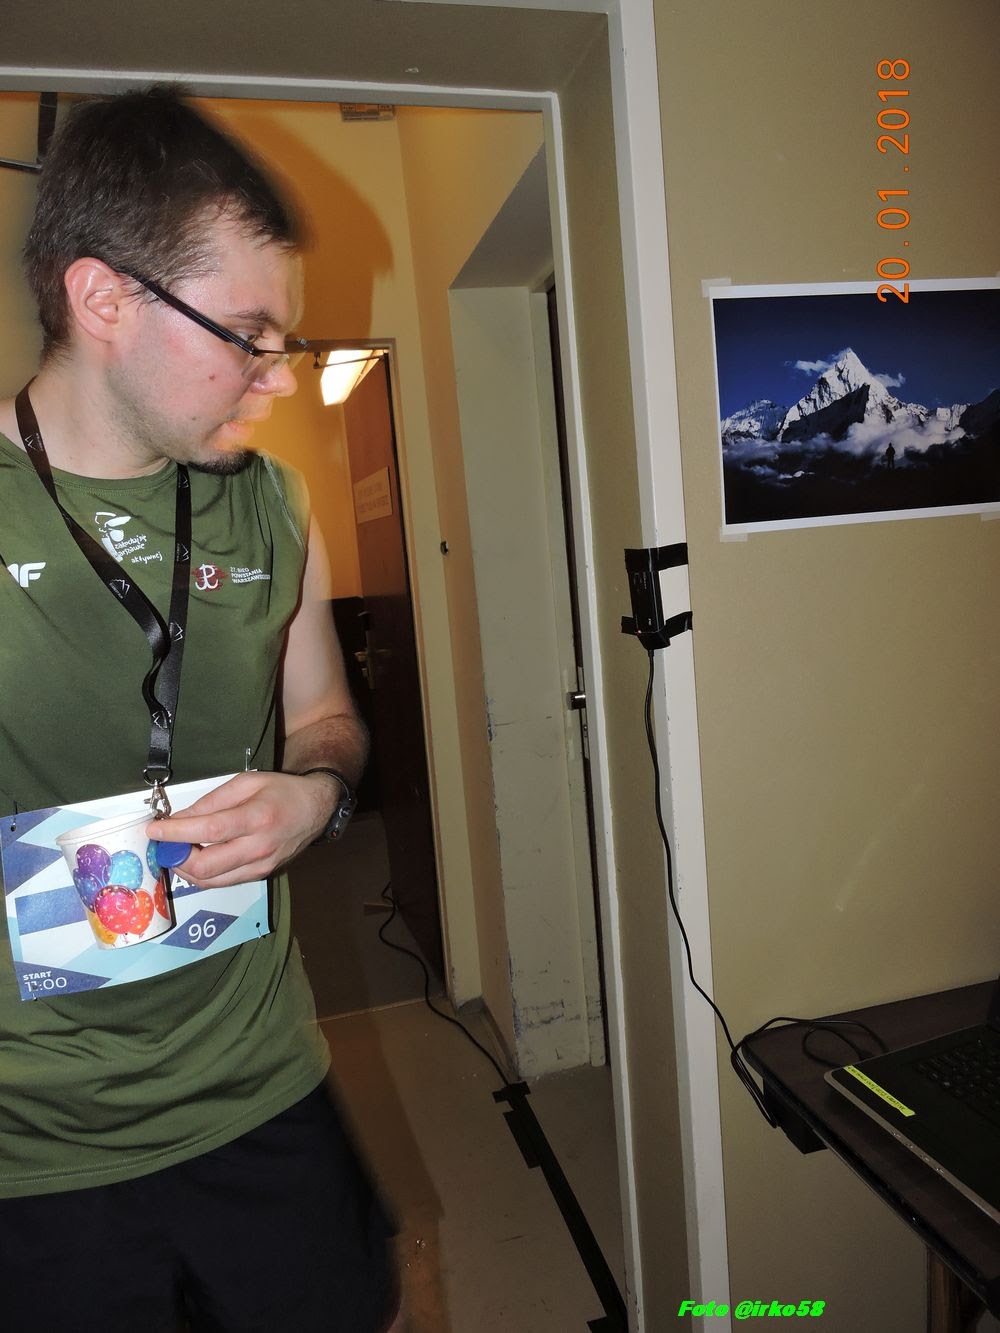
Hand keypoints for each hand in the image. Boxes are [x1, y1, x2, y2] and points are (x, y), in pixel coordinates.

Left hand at [145, 770, 332, 887]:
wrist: (316, 809)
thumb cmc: (280, 790)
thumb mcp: (246, 782)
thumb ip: (211, 802)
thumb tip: (179, 820)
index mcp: (257, 817)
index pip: (209, 831)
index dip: (176, 833)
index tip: (153, 830)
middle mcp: (259, 847)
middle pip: (206, 866)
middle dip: (177, 858)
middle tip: (164, 843)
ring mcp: (261, 866)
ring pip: (211, 880)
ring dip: (186, 869)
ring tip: (177, 850)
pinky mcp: (260, 875)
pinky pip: (223, 881)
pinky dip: (203, 873)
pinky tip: (196, 857)